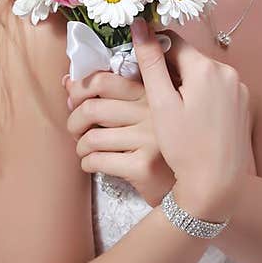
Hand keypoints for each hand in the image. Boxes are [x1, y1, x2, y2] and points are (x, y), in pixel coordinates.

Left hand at [65, 68, 176, 206]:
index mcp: (151, 93)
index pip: (104, 80)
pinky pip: (98, 161)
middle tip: (76, 130)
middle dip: (74, 122)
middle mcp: (152, 113)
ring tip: (85, 150)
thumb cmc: (161, 145)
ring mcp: (149, 140)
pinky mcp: (143, 166)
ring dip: (80, 147)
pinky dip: (87, 164)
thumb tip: (68, 82)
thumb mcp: (144, 112)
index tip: (75, 100)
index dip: (80, 89)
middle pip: (92, 109)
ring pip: (91, 138)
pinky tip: (93, 165)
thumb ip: (112, 95)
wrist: (193, 182)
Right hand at [129, 19, 252, 221]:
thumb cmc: (185, 147)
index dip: (151, 50)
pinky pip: (216, 89)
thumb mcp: (162, 103)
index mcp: (207, 68)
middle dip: (167, 68)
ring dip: (183, 81)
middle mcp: (228, 72)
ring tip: (169, 108)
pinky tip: (189, 117)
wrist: (218, 183)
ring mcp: (239, 89)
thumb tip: (140, 24)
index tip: (136, 66)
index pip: (173, 41)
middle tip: (149, 91)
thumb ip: (150, 62)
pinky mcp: (243, 105)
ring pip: (202, 74)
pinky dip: (200, 94)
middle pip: (189, 57)